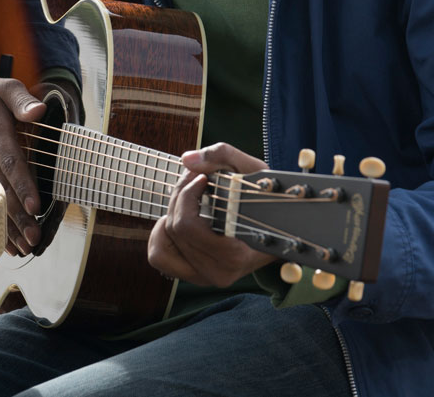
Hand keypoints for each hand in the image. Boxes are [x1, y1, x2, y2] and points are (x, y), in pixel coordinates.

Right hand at [0, 68, 46, 254]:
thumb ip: (22, 100)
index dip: (23, 185)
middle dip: (17, 216)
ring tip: (25, 248)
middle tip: (34, 238)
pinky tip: (5, 243)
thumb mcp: (4, 87)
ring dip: (5, 227)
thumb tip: (39, 111)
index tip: (36, 207)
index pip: (10, 161)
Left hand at [148, 142, 277, 286]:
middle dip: (181, 195)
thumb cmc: (264, 198)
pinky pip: (158, 254)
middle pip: (176, 227)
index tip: (203, 178)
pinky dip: (162, 232)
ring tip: (191, 198)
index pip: (189, 226)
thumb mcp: (253, 170)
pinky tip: (181, 219)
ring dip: (173, 210)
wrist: (275, 229)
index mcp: (236, 255)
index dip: (189, 194)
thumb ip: (222, 155)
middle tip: (196, 179)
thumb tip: (187, 160)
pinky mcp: (193, 275)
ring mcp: (205, 277)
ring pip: (166, 237)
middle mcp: (220, 272)